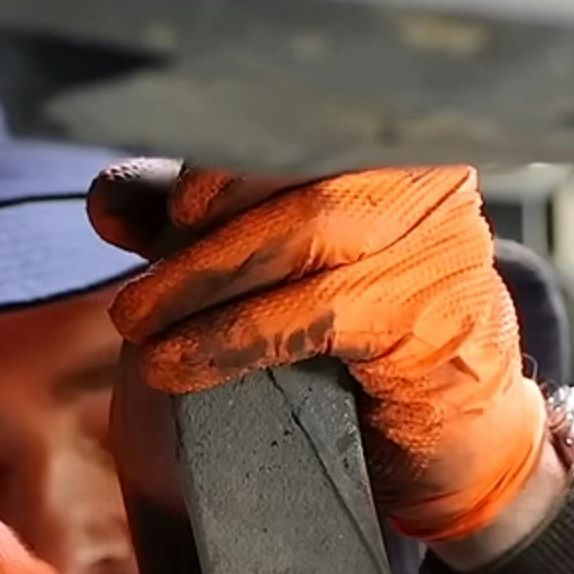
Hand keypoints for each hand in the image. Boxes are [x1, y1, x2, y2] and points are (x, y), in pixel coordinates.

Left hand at [85, 163, 544, 544]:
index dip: (214, 163)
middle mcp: (426, 181)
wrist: (461, 447)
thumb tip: (112, 199)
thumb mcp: (285, 278)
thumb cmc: (374, 351)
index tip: (155, 210)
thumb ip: (206, 227)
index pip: (289, 127)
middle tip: (134, 297)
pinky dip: (235, 337)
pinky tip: (182, 364)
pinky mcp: (434, 318)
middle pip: (293, 168)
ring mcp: (440, 245)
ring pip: (302, 232)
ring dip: (202, 283)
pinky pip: (317, 312)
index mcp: (389, 150)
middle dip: (197, 228)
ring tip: (142, 328)